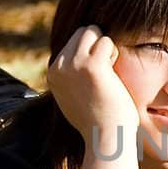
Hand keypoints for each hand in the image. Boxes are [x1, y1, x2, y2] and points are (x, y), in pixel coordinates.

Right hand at [47, 25, 139, 145]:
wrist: (105, 137)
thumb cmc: (97, 120)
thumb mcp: (74, 95)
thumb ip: (71, 76)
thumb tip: (76, 57)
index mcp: (53, 73)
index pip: (72, 43)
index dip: (90, 54)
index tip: (95, 78)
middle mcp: (59, 66)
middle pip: (81, 32)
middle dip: (97, 45)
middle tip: (105, 71)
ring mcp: (73, 64)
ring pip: (92, 32)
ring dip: (106, 48)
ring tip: (109, 73)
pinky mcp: (92, 65)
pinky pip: (106, 41)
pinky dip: (114, 53)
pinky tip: (113, 74)